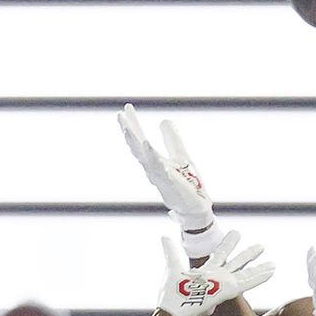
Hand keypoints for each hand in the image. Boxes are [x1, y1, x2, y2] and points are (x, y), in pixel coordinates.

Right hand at [118, 104, 226, 256]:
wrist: (196, 208)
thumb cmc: (187, 184)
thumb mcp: (180, 156)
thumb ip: (172, 140)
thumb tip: (164, 120)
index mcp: (154, 162)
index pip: (140, 141)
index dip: (133, 125)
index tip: (125, 108)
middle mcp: (153, 170)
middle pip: (137, 149)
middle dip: (129, 133)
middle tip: (119, 116)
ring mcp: (161, 178)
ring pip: (145, 159)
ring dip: (136, 145)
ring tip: (128, 130)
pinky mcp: (172, 185)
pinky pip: (162, 172)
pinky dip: (155, 161)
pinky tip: (151, 150)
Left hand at [158, 232, 274, 315]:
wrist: (173, 309)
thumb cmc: (171, 293)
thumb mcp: (172, 265)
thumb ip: (171, 251)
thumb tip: (164, 236)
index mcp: (206, 272)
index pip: (220, 254)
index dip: (228, 243)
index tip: (237, 232)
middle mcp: (218, 278)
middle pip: (237, 262)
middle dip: (248, 254)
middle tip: (260, 246)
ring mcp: (224, 284)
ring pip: (246, 273)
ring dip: (259, 267)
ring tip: (273, 263)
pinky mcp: (229, 290)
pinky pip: (248, 282)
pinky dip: (260, 276)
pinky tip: (272, 270)